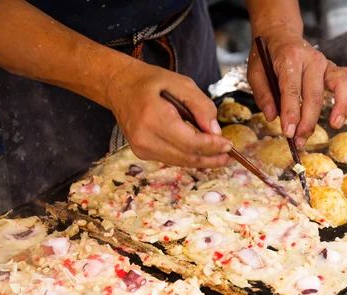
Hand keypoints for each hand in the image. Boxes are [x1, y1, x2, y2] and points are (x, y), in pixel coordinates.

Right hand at [105, 61, 230, 167]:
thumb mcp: (181, 83)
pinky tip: (201, 152)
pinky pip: (171, 158)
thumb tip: (216, 131)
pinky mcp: (141, 152)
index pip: (189, 142)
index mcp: (153, 118)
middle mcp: (144, 138)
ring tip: (220, 156)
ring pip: (180, 161)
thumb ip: (201, 105)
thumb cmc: (150, 81)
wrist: (118, 85)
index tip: (229, 145)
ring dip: (201, 160)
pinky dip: (188, 156)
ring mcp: (141, 148)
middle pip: (186, 156)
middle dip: (210, 157)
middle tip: (228, 155)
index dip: (212, 146)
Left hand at [247, 30, 346, 147]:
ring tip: (335, 125)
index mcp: (290, 58)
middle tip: (301, 140)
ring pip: (341, 83)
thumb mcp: (255, 72)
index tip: (288, 133)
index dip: (291, 113)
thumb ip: (262, 94)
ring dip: (341, 106)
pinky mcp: (334, 69)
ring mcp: (326, 63)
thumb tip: (272, 117)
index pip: (292, 89)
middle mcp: (312, 59)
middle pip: (315, 94)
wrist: (280, 35)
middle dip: (309, 121)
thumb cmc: (267, 56)